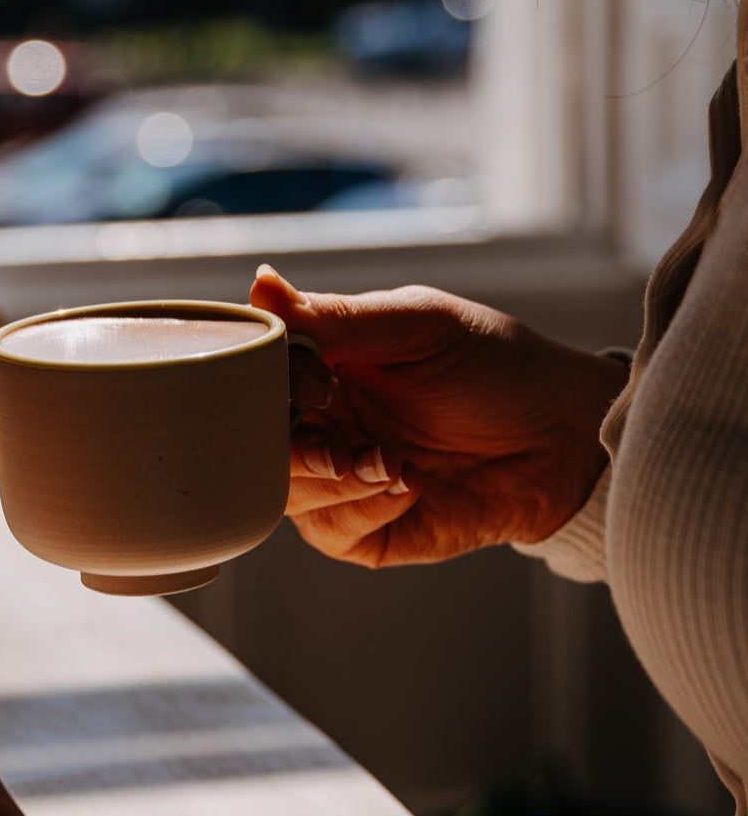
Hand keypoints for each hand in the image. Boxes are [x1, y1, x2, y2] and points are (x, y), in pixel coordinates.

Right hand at [250, 267, 627, 566]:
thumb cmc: (495, 366)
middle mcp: (317, 426)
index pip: (251, 381)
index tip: (313, 383)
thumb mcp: (416, 325)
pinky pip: (331, 531)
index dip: (264, 387)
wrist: (563, 435)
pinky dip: (364, 508)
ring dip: (332, 480)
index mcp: (316, 370)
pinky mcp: (364, 531)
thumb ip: (336, 317)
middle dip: (290, 447)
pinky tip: (409, 484)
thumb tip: (260, 284)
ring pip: (283, 494)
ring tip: (388, 462)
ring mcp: (335, 482)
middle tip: (336, 444)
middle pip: (254, 446)